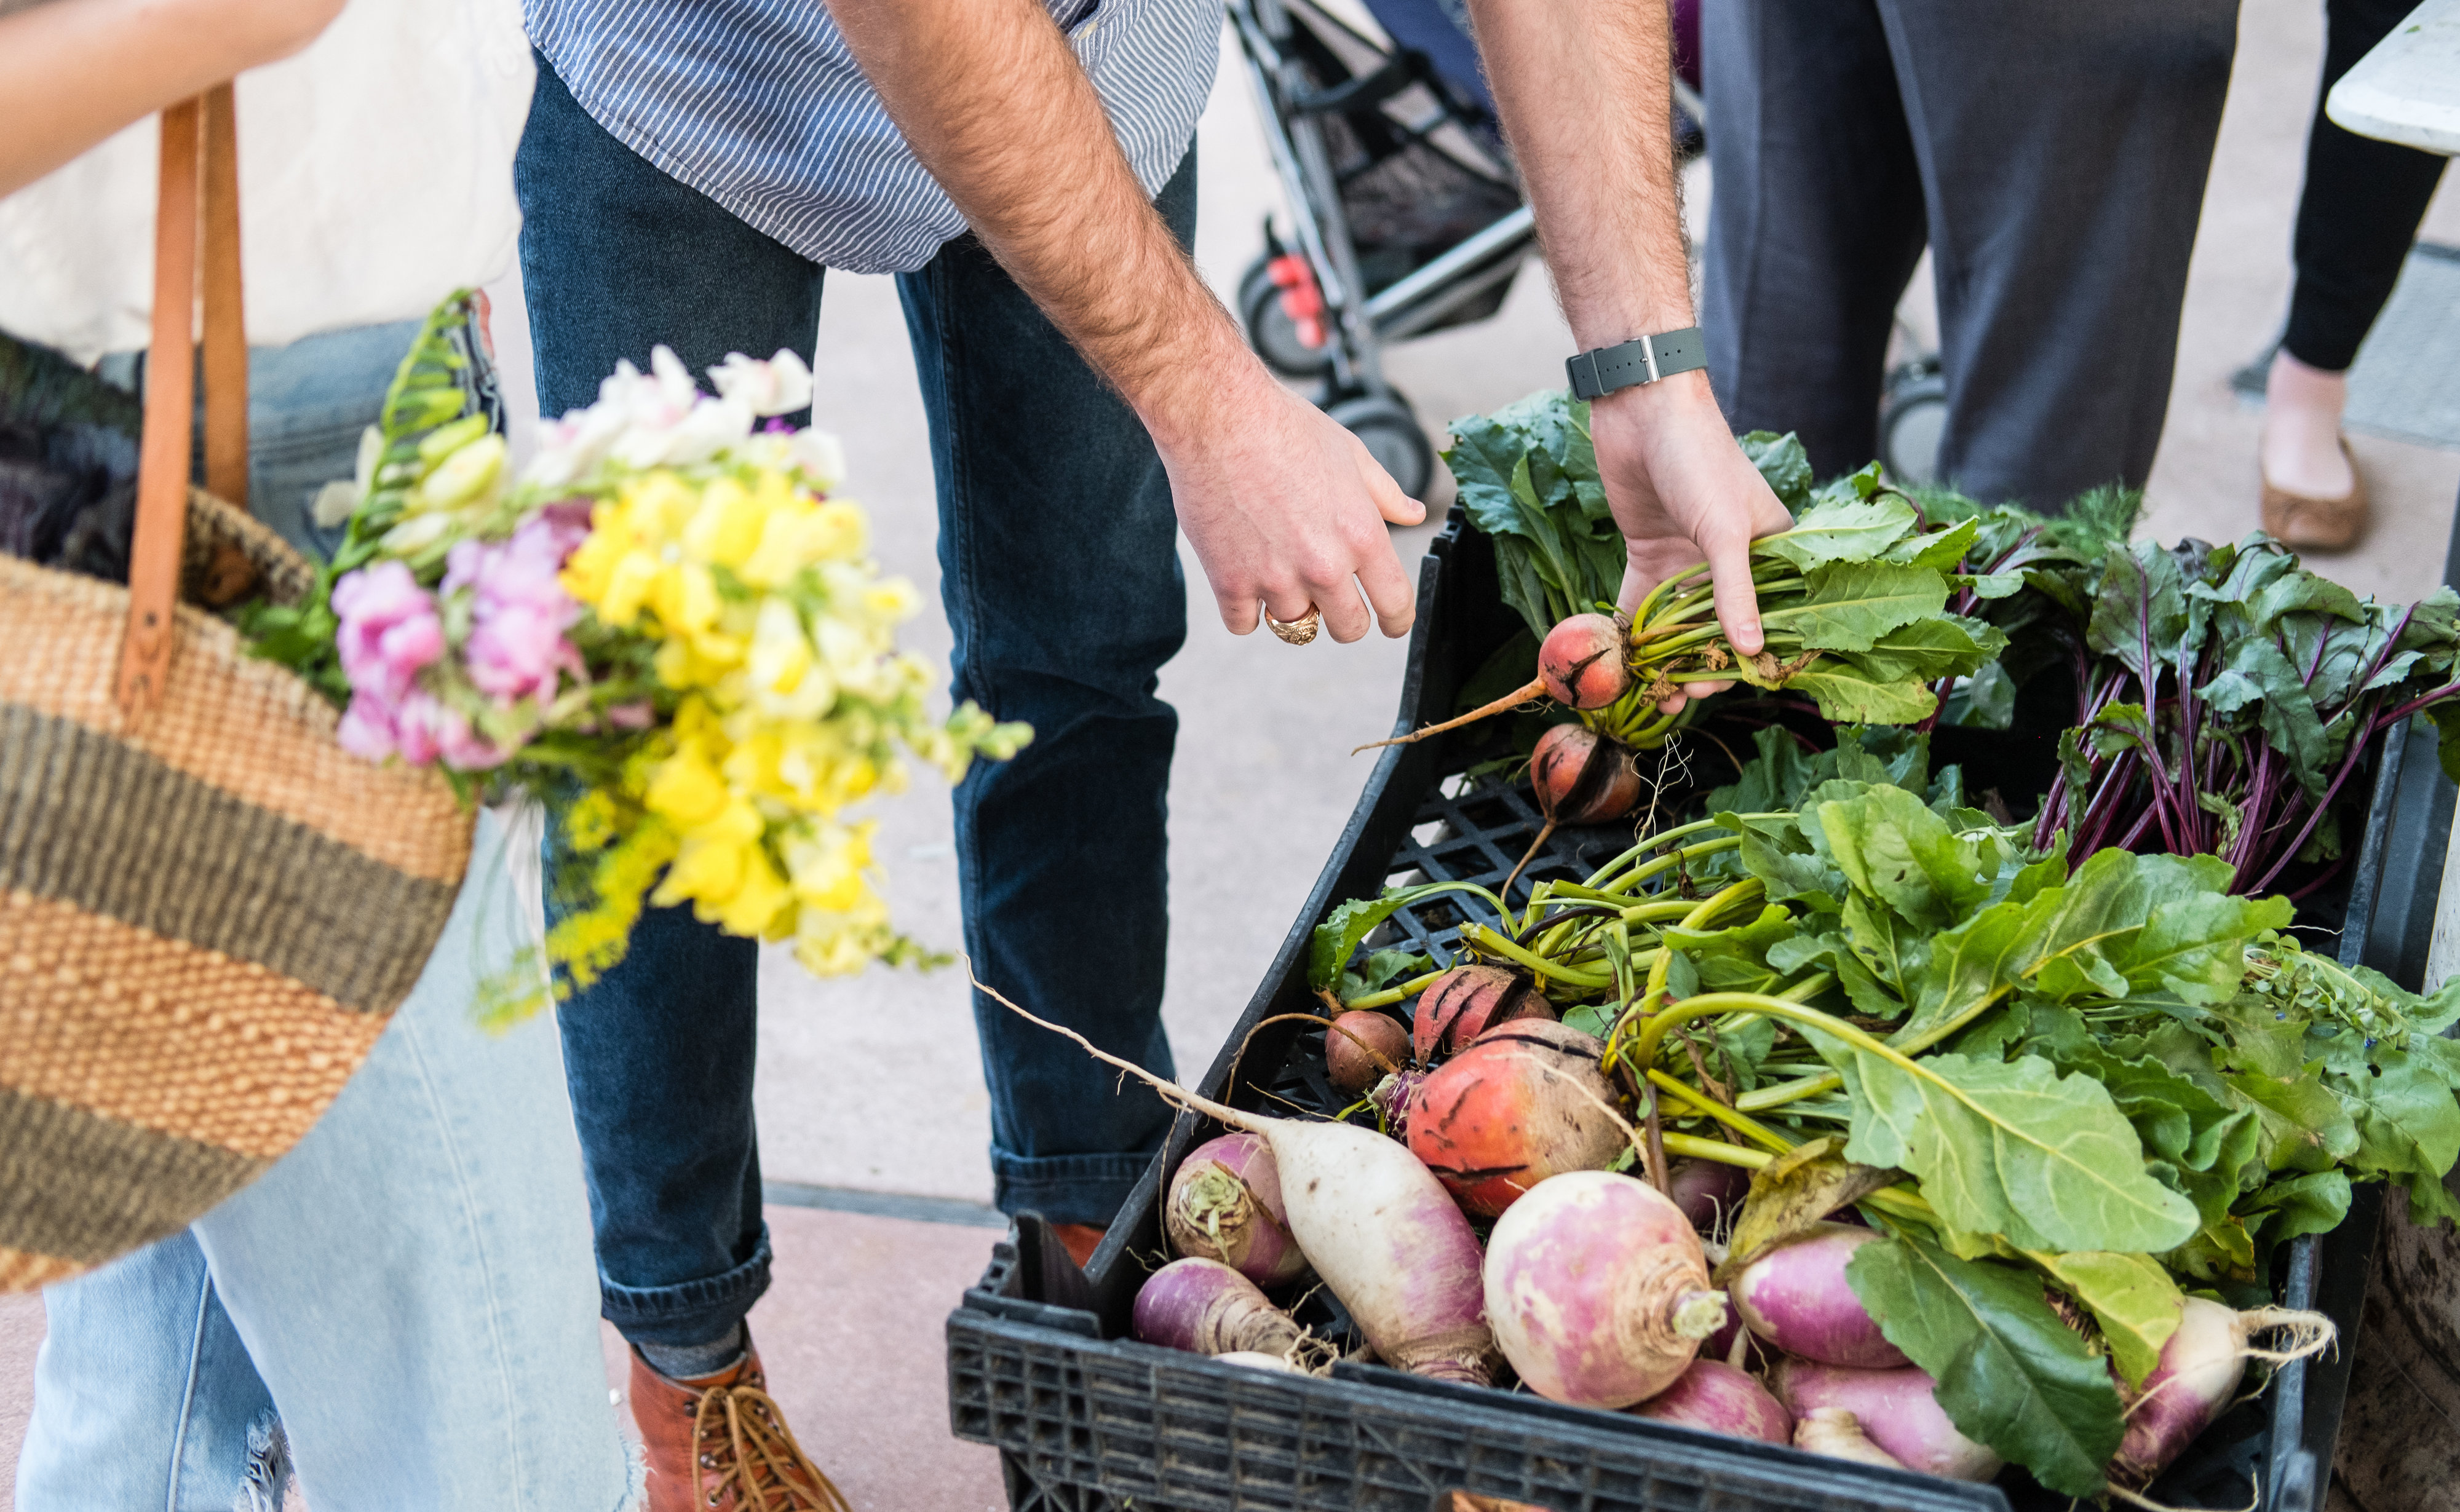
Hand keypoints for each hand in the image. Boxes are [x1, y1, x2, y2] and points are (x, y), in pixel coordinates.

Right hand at [1149, 366, 1426, 643]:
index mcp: (1362, 535)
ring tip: (1278, 567)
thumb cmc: (1285, 426)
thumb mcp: (1351, 454)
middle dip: (1345, 618)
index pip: (1395, 604)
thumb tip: (1413, 514)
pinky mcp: (1230, 583)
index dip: (1397, 619)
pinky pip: (1243, 624)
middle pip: (1349, 628)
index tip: (1391, 623)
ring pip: (1295, 627)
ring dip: (1290, 604)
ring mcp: (1275, 579)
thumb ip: (1385, 494)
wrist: (1217, 416)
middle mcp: (1324, 566)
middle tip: (1331, 598)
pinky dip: (1244, 609)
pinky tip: (1244, 577)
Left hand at [1588, 370, 1792, 710]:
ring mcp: (1690, 560)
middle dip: (1703, 664)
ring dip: (1668, 659)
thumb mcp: (1724, 529)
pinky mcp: (1651, 555)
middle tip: (1680, 695)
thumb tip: (1751, 650)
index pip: (1770, 616)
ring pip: (1681, 624)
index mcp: (1773, 552)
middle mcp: (1734, 562)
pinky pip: (1644, 605)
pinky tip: (1624, 664)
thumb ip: (1734, 591)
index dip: (1751, 655)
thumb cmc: (1701, 459)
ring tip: (1653, 693)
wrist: (1643, 411)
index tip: (1725, 685)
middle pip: (1721, 627)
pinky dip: (1633, 632)